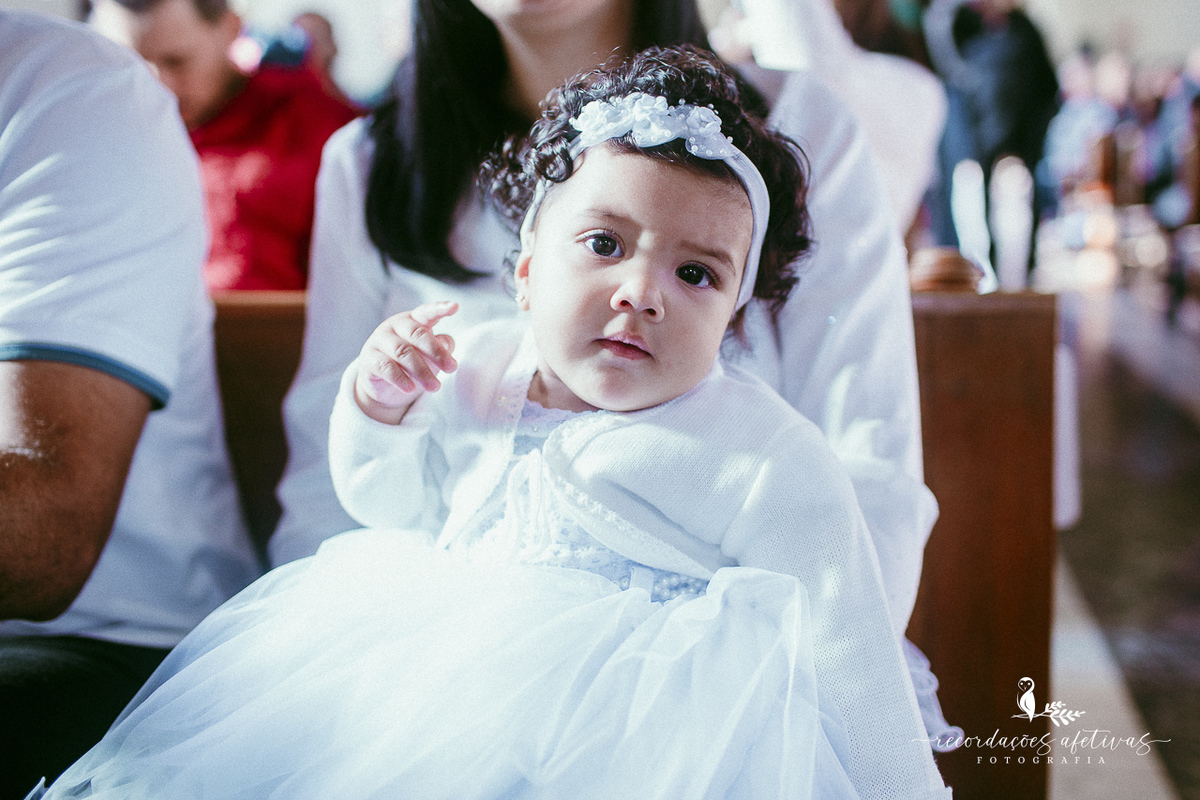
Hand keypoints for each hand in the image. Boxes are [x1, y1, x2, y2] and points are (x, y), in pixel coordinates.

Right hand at [353, 301, 458, 423]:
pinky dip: (401, 379)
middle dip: (437, 352)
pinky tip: (411, 389)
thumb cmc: (411, 364)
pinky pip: (386, 367)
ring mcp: (379, 340)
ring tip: (435, 387)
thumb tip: (447, 344)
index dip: (440, 308)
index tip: (455, 307)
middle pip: (417, 333)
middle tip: (451, 369)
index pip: (427, 312)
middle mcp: (395, 326)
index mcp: (413, 320)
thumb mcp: (430, 356)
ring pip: (403, 352)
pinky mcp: (368, 358)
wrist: (382, 386)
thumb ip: (441, 346)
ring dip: (422, 371)